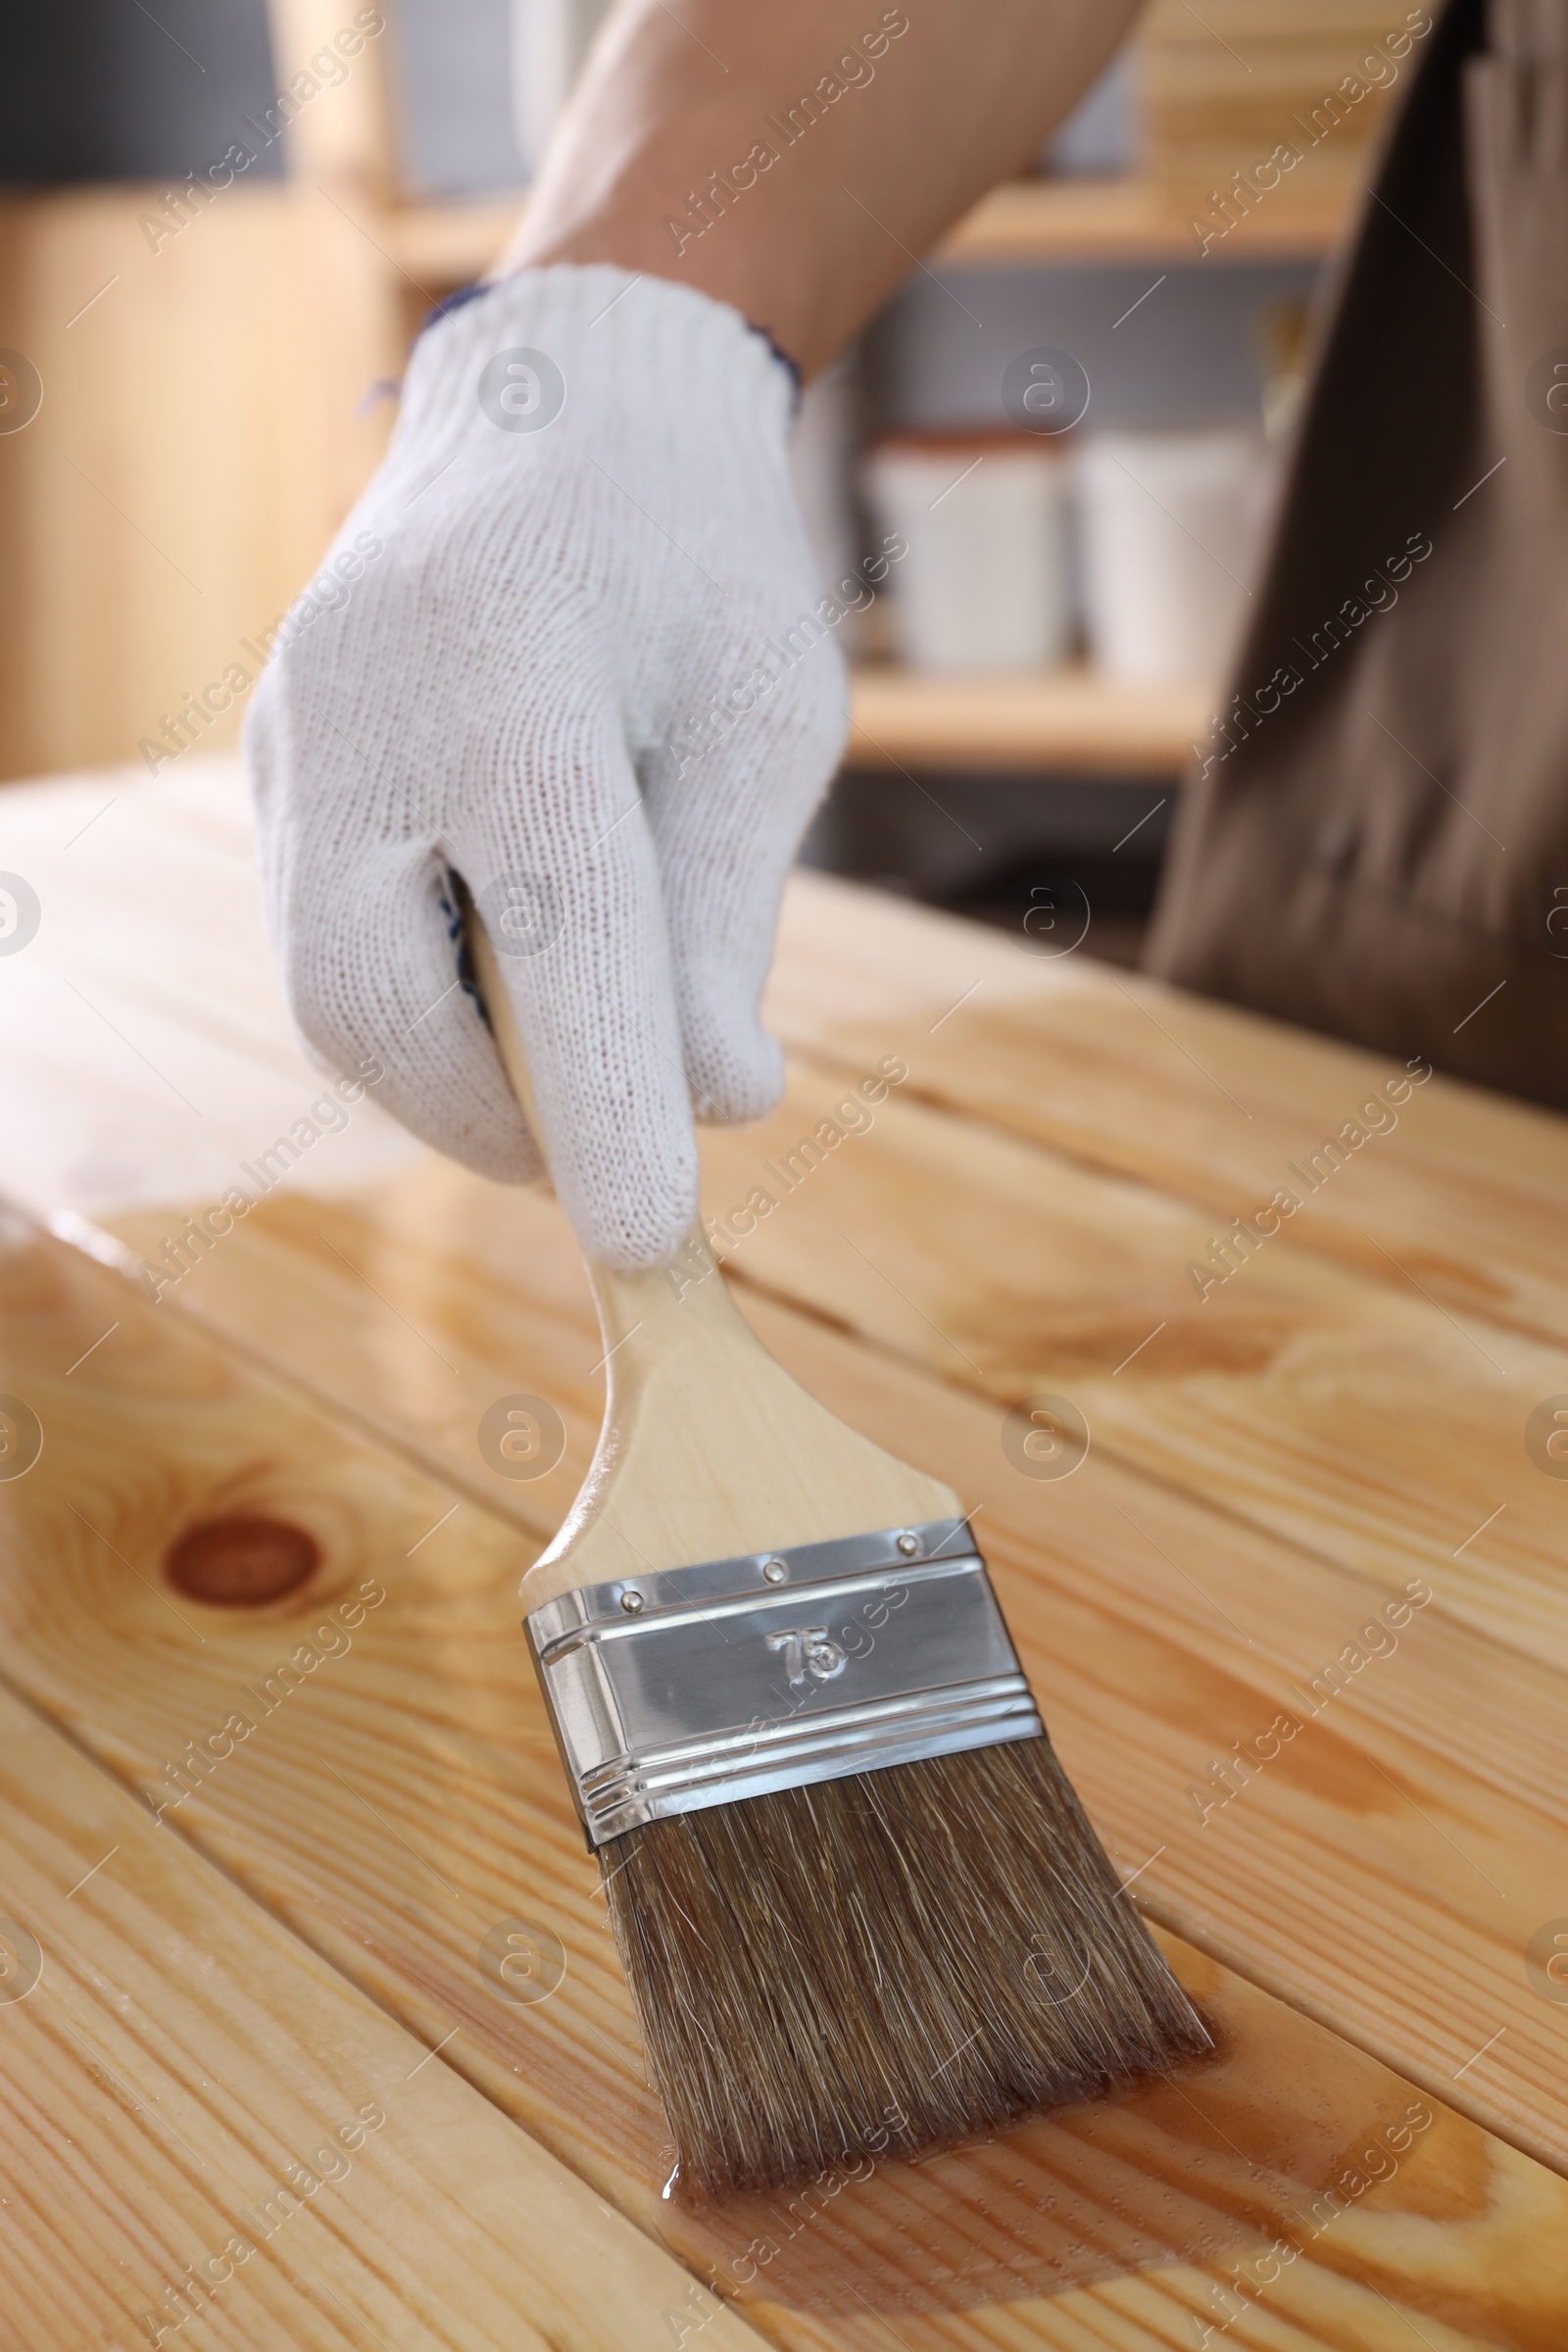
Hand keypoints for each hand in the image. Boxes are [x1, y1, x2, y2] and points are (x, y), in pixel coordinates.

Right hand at [246, 265, 848, 1266]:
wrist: (563, 404)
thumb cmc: (694, 558)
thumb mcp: (765, 715)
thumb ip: (730, 914)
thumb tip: (714, 1105)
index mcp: (509, 662)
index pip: (556, 926)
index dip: (605, 1099)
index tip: (652, 1238)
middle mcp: (360, 702)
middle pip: (376, 997)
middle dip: (495, 1122)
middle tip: (610, 1170)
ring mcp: (292, 737)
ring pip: (331, 997)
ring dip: (453, 1084)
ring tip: (575, 1088)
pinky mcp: (275, 771)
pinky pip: (324, 947)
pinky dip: (420, 1018)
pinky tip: (510, 1004)